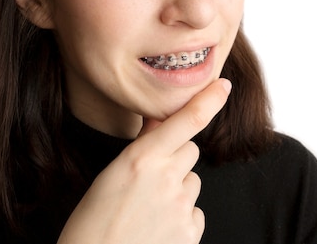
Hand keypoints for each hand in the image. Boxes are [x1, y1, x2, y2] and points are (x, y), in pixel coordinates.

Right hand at [57, 78, 231, 243]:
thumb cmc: (93, 223)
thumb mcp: (111, 175)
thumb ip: (142, 147)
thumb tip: (158, 121)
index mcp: (142, 158)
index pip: (186, 120)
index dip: (209, 100)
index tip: (224, 87)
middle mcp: (166, 178)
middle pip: (190, 151)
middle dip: (175, 159)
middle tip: (150, 181)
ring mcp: (181, 206)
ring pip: (193, 182)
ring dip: (178, 189)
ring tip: (149, 210)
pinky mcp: (190, 232)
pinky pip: (195, 212)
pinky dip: (182, 217)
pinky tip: (158, 228)